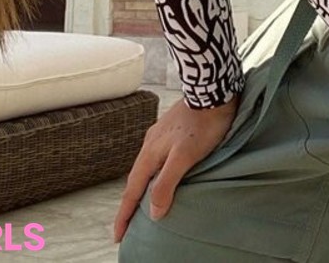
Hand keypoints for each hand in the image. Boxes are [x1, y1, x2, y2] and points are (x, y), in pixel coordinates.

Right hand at [112, 94, 239, 241]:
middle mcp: (149, 145)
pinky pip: (156, 159)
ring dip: (142, 187)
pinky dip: (154, 173)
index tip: (117, 236)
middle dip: (130, 204)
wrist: (211, 92)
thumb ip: (166, 183)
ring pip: (146, 168)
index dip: (125, 215)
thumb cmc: (202, 125)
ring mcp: (159, 137)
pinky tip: (162, 174)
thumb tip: (153, 212)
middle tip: (126, 225)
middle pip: (135, 180)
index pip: (132, 192)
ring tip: (143, 203)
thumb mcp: (184, 157)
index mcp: (149, 154)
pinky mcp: (171, 131)